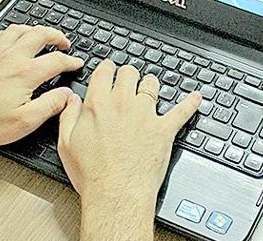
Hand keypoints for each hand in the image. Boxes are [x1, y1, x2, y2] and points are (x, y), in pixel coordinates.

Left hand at [0, 25, 83, 149]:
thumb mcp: (24, 122)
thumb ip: (50, 105)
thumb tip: (66, 95)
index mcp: (24, 74)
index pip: (57, 60)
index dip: (71, 61)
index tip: (76, 64)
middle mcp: (9, 57)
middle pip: (40, 34)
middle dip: (57, 35)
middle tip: (64, 42)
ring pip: (17, 29)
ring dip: (33, 29)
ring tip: (41, 35)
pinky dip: (7, 33)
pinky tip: (8, 38)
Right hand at [57, 61, 200, 217]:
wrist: (116, 194)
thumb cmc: (92, 174)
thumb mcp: (66, 144)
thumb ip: (68, 116)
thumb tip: (70, 100)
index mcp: (98, 105)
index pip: (104, 73)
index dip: (107, 68)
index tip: (109, 69)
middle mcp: (123, 104)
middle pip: (130, 73)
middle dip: (128, 74)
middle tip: (128, 78)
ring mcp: (146, 115)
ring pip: (152, 85)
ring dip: (150, 84)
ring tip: (151, 86)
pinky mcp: (164, 129)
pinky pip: (182, 111)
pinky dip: (190, 103)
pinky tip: (196, 98)